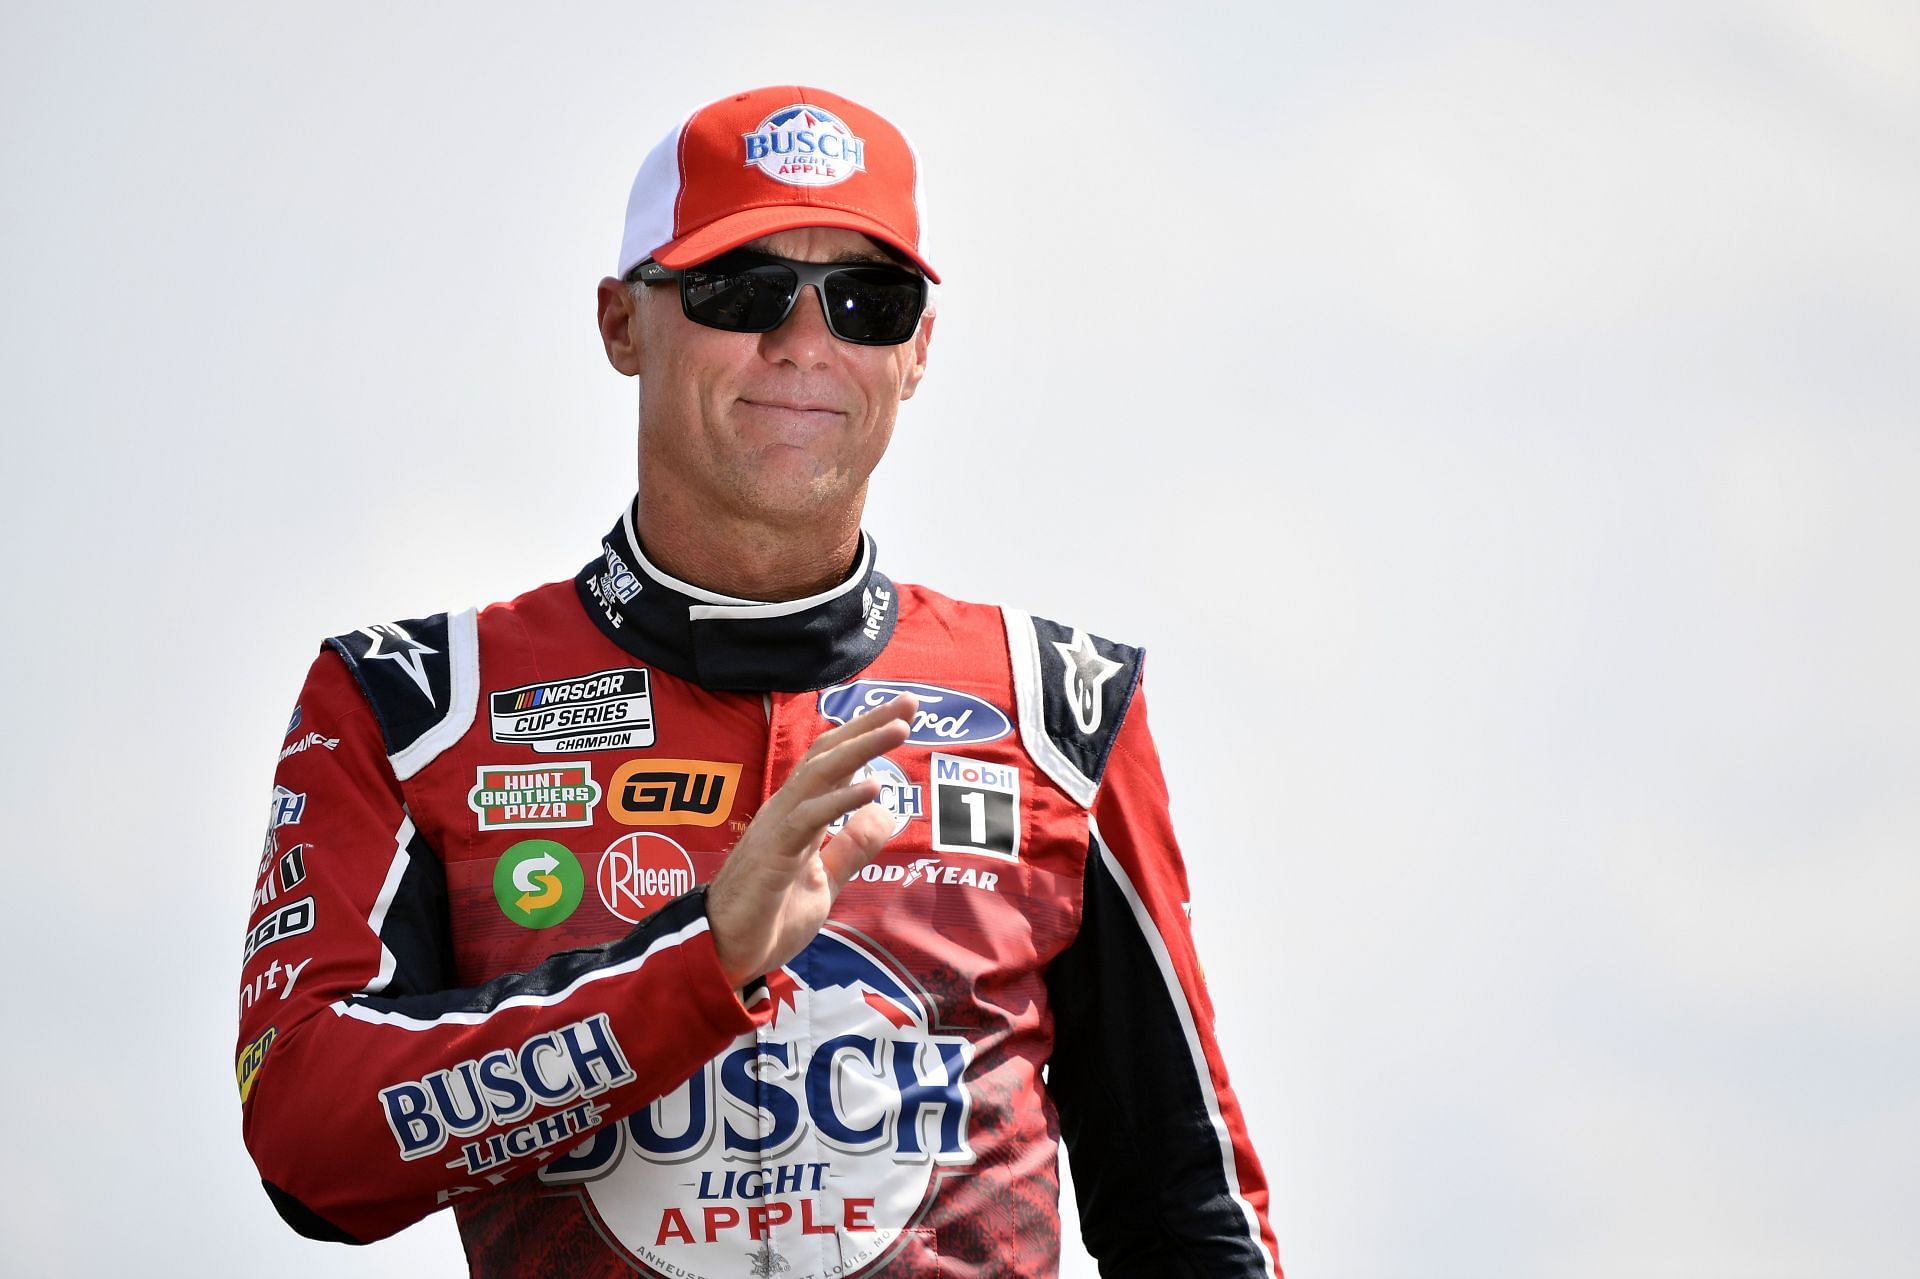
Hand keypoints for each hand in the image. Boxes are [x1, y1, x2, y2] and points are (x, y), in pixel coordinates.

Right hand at [706, 694, 914, 987]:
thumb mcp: (824, 883)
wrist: (723, 955)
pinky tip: (871, 787)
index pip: (834, 762)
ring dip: (861, 749)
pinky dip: (840, 800)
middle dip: (869, 726)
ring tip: (897, 728)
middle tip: (908, 703)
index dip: (866, 734)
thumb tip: (885, 812)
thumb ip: (851, 848)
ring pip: (819, 776)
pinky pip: (808, 819)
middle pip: (828, 755)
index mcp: (798, 815)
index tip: (903, 713)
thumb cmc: (767, 919)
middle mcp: (786, 811)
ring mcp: (776, 829)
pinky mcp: (772, 855)